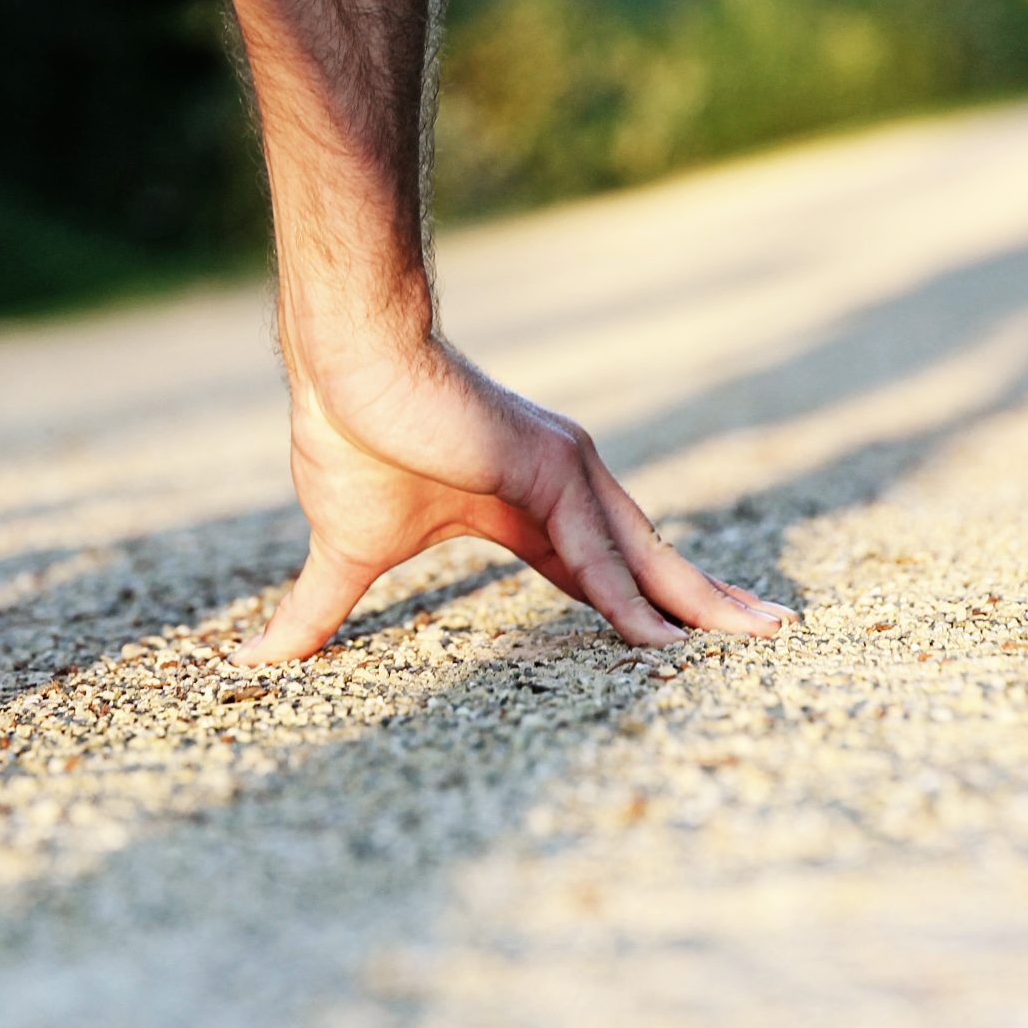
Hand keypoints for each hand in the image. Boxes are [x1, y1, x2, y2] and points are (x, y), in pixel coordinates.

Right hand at [236, 340, 796, 662]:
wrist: (341, 365)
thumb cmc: (346, 440)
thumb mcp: (346, 552)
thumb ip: (320, 611)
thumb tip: (254, 662)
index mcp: (526, 504)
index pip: (599, 570)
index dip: (640, 607)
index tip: (686, 643)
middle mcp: (563, 482)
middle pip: (649, 560)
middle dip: (707, 600)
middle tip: (773, 632)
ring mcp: (564, 472)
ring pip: (644, 557)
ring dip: (698, 605)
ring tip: (756, 640)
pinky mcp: (549, 466)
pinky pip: (595, 553)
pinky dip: (629, 600)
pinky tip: (660, 643)